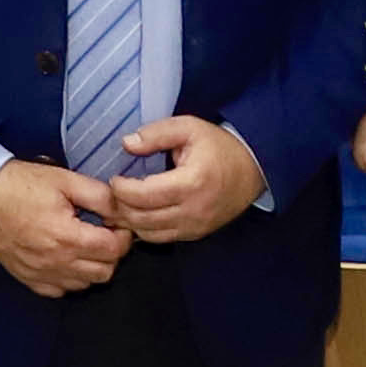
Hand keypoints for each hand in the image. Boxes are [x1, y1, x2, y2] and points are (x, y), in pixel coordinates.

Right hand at [0, 159, 126, 295]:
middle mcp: (55, 262)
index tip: (117, 225)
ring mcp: (40, 274)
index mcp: (67, 236)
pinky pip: (60, 290)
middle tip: (103, 233)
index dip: (124, 236)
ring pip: (85, 284)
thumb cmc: (23, 185)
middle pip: (104, 272)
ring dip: (92, 266)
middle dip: (111, 253)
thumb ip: (101, 196)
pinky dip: (70, 278)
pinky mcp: (28, 279)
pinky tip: (66, 257)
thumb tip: (123, 210)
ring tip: (85, 244)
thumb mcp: (66, 180)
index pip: (114, 251)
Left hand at [96, 117, 262, 240]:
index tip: (114, 178)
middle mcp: (193, 209)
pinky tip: (137, 216)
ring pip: (148, 234)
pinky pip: (161, 239)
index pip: (143, 195)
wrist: (253, 169)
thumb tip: (126, 144)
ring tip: (120, 205)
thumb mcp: (189, 128)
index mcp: (191, 182)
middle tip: (112, 194)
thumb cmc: (218, 147)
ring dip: (129, 222)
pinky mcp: (196, 234)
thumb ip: (156, 134)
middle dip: (120, 207)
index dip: (121, 189)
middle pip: (142, 218)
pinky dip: (144, 230)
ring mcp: (195, 226)